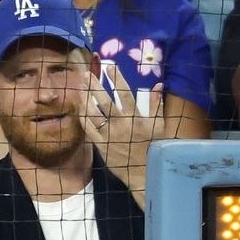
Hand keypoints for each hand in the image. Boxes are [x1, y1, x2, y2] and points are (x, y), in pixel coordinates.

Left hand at [83, 62, 163, 183]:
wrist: (144, 174)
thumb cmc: (154, 148)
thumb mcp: (160, 126)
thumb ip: (157, 104)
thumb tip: (158, 84)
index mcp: (137, 118)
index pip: (125, 94)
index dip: (117, 79)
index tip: (110, 66)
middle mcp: (121, 125)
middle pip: (105, 102)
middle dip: (95, 86)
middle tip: (86, 74)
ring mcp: (109, 135)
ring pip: (93, 114)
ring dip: (85, 99)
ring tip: (79, 86)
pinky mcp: (101, 145)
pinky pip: (88, 129)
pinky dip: (83, 116)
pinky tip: (79, 107)